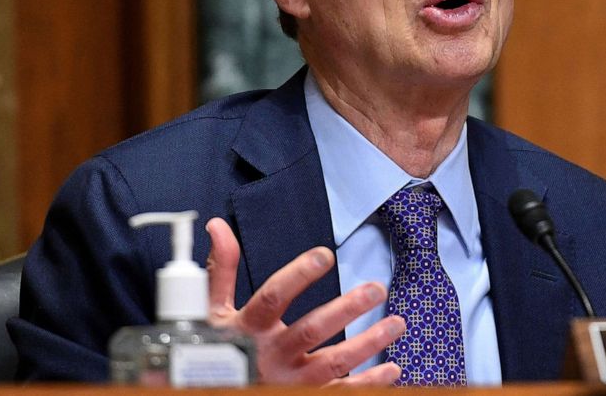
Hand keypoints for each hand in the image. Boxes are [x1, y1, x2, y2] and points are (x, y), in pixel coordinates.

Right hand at [205, 218, 404, 383]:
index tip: (324, 255)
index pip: (273, 297)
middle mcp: (270, 356)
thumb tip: (218, 227)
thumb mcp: (212, 314)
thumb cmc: (215, 353)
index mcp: (248, 329)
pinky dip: (368, 384)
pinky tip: (392, 368)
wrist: (208, 394)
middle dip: (346, 309)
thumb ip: (222, 271)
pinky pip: (339, 393)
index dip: (297, 276)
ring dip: (368, 344)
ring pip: (332, 363)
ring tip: (397, 323)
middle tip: (376, 289)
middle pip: (311, 330)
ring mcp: (288, 382)